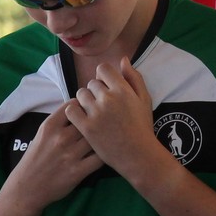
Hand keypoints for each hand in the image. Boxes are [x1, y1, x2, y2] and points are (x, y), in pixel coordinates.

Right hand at [5, 104, 102, 210]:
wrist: (27, 187)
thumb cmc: (35, 159)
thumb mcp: (41, 135)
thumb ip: (59, 123)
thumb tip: (79, 112)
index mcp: (50, 126)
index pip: (73, 106)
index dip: (82, 107)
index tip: (86, 111)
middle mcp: (61, 137)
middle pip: (87, 120)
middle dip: (94, 122)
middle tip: (100, 125)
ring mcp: (70, 154)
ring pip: (95, 138)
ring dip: (100, 138)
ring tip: (103, 139)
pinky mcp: (78, 171)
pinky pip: (99, 159)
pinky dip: (103, 155)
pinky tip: (102, 154)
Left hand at [64, 58, 164, 176]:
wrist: (138, 155)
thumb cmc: (143, 127)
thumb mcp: (144, 99)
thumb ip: (134, 77)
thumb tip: (123, 59)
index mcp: (122, 89)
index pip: (102, 69)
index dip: (103, 77)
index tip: (107, 88)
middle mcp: (108, 98)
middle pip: (91, 83)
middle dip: (95, 91)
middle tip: (102, 105)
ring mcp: (96, 113)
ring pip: (80, 95)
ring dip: (85, 101)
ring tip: (93, 112)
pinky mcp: (86, 128)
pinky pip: (71, 110)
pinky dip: (74, 112)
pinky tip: (82, 118)